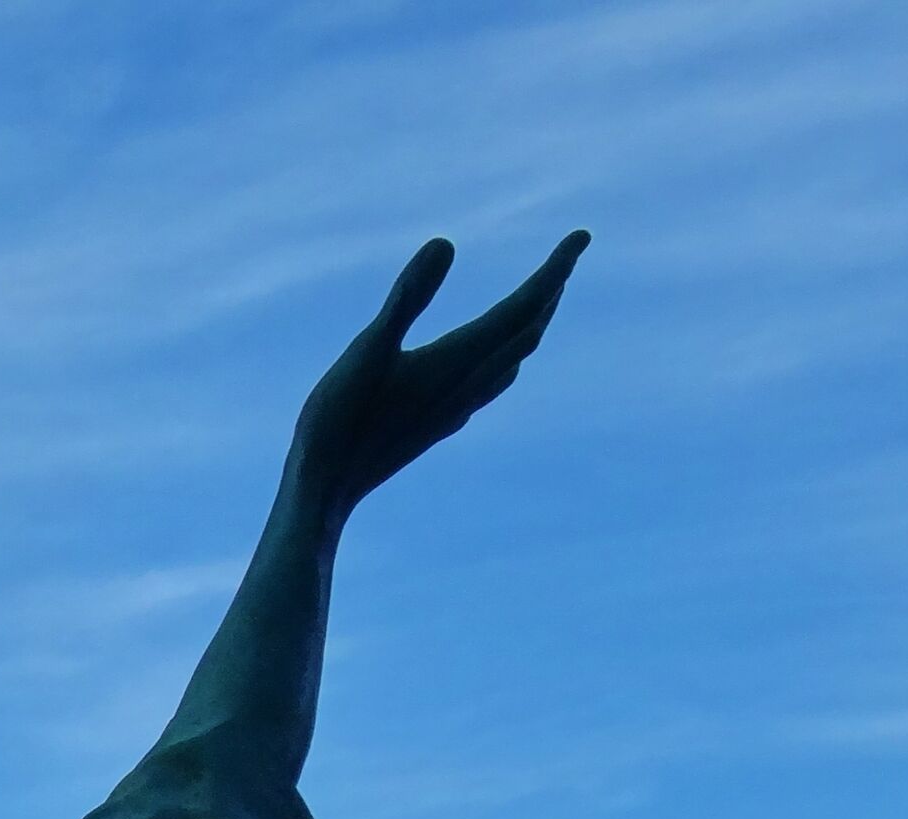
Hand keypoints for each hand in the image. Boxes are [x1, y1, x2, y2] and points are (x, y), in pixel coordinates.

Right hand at [289, 232, 586, 518]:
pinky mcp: (437, 425)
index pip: (521, 308)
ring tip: (543, 299)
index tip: (582, 236)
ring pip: (512, 361)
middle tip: (570, 256)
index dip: (555, 270)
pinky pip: (490, 385)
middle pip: (526, 333)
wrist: (324, 494)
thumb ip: (407, 298)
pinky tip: (495, 364)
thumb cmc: (337, 422)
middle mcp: (464, 386)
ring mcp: (453, 409)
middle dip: (551, 291)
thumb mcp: (365, 350)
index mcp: (455, 361)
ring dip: (533, 325)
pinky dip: (507, 358)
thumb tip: (446, 242)